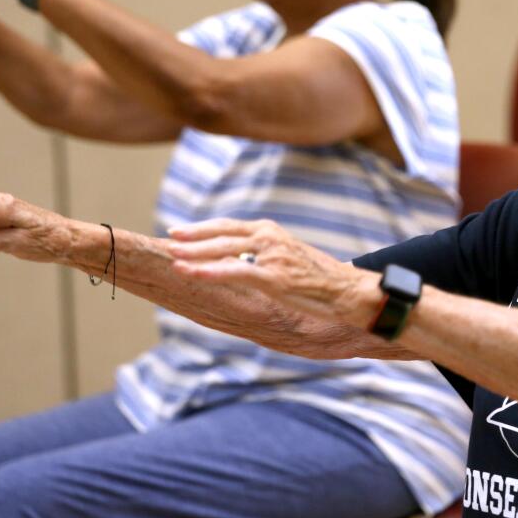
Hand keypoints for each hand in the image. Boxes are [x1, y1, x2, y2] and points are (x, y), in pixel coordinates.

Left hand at [167, 219, 369, 324]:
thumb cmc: (322, 280)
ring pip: (223, 249)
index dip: (203, 228)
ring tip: (172, 254)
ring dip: (194, 252)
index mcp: (272, 232)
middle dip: (193, 236)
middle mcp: (269, 237)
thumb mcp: (290, 259)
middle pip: (222, 233)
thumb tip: (244, 263)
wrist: (348, 291)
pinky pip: (233, 271)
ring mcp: (270, 256)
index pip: (230, 226)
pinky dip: (208, 270)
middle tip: (169, 237)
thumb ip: (266, 256)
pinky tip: (189, 271)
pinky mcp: (273, 277)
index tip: (181, 230)